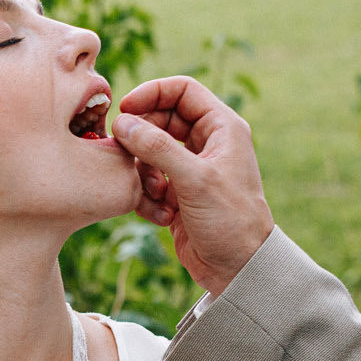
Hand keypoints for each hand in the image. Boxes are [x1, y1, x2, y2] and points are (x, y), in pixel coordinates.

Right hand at [111, 76, 274, 296]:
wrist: (238, 269)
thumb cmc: (230, 220)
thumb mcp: (194, 179)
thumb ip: (157, 147)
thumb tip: (122, 123)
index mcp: (221, 128)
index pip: (182, 91)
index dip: (151, 94)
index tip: (125, 109)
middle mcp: (207, 144)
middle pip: (160, 120)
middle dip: (141, 137)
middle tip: (122, 151)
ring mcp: (191, 169)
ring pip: (150, 152)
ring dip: (143, 171)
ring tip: (153, 193)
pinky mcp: (177, 195)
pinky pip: (149, 181)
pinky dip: (146, 195)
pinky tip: (160, 215)